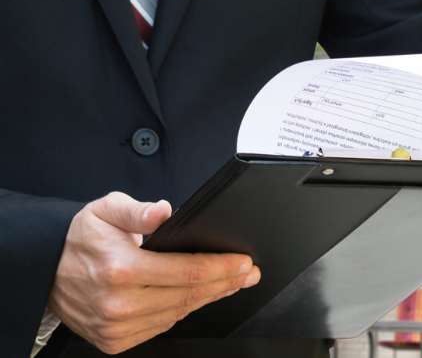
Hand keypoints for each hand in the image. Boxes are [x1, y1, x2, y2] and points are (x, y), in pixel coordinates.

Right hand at [48, 192, 260, 354]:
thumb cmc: (80, 239)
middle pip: (190, 296)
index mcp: (120, 269)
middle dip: (226, 282)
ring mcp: (116, 326)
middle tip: (247, 273)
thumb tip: (163, 211)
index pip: (188, 273)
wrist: (44, 270)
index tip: (244, 262)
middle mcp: (119, 303)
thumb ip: (137, 210)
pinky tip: (197, 298)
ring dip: (209, 298)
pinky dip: (182, 311)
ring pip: (179, 313)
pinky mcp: (114, 340)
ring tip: (230, 283)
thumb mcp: (105, 210)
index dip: (222, 268)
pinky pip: (161, 327)